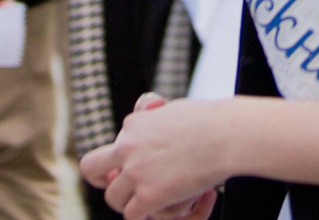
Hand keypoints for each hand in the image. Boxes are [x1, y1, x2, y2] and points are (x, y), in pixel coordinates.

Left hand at [81, 94, 229, 219]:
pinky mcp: (149, 194)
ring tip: (149, 202)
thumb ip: (156, 118)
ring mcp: (136, 171)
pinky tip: (161, 209)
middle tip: (121, 185)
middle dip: (102, 179)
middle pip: (92, 168)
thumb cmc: (210, 121)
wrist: (227, 135)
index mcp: (134, 124)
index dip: (128, 157)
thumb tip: (150, 113)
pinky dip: (144, 216)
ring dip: (129, 202)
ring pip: (113, 197)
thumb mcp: (174, 109)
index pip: (118, 143)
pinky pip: (132, 215)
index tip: (143, 163)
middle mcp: (127, 146)